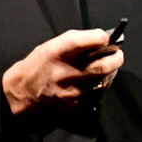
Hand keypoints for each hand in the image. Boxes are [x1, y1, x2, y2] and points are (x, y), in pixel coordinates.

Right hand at [2, 29, 123, 115]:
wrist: (23, 90)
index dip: (101, 37)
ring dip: (111, 72)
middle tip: (118, 54)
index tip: (107, 37)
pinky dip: (101, 85)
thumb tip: (103, 39)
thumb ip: (77, 42)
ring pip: (103, 81)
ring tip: (108, 66)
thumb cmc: (40, 64)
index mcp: (57, 52)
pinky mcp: (74, 103)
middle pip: (102, 65)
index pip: (86, 41)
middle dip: (116, 58)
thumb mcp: (53, 45)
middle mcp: (64, 72)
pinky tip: (97, 80)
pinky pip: (96, 93)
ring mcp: (70, 90)